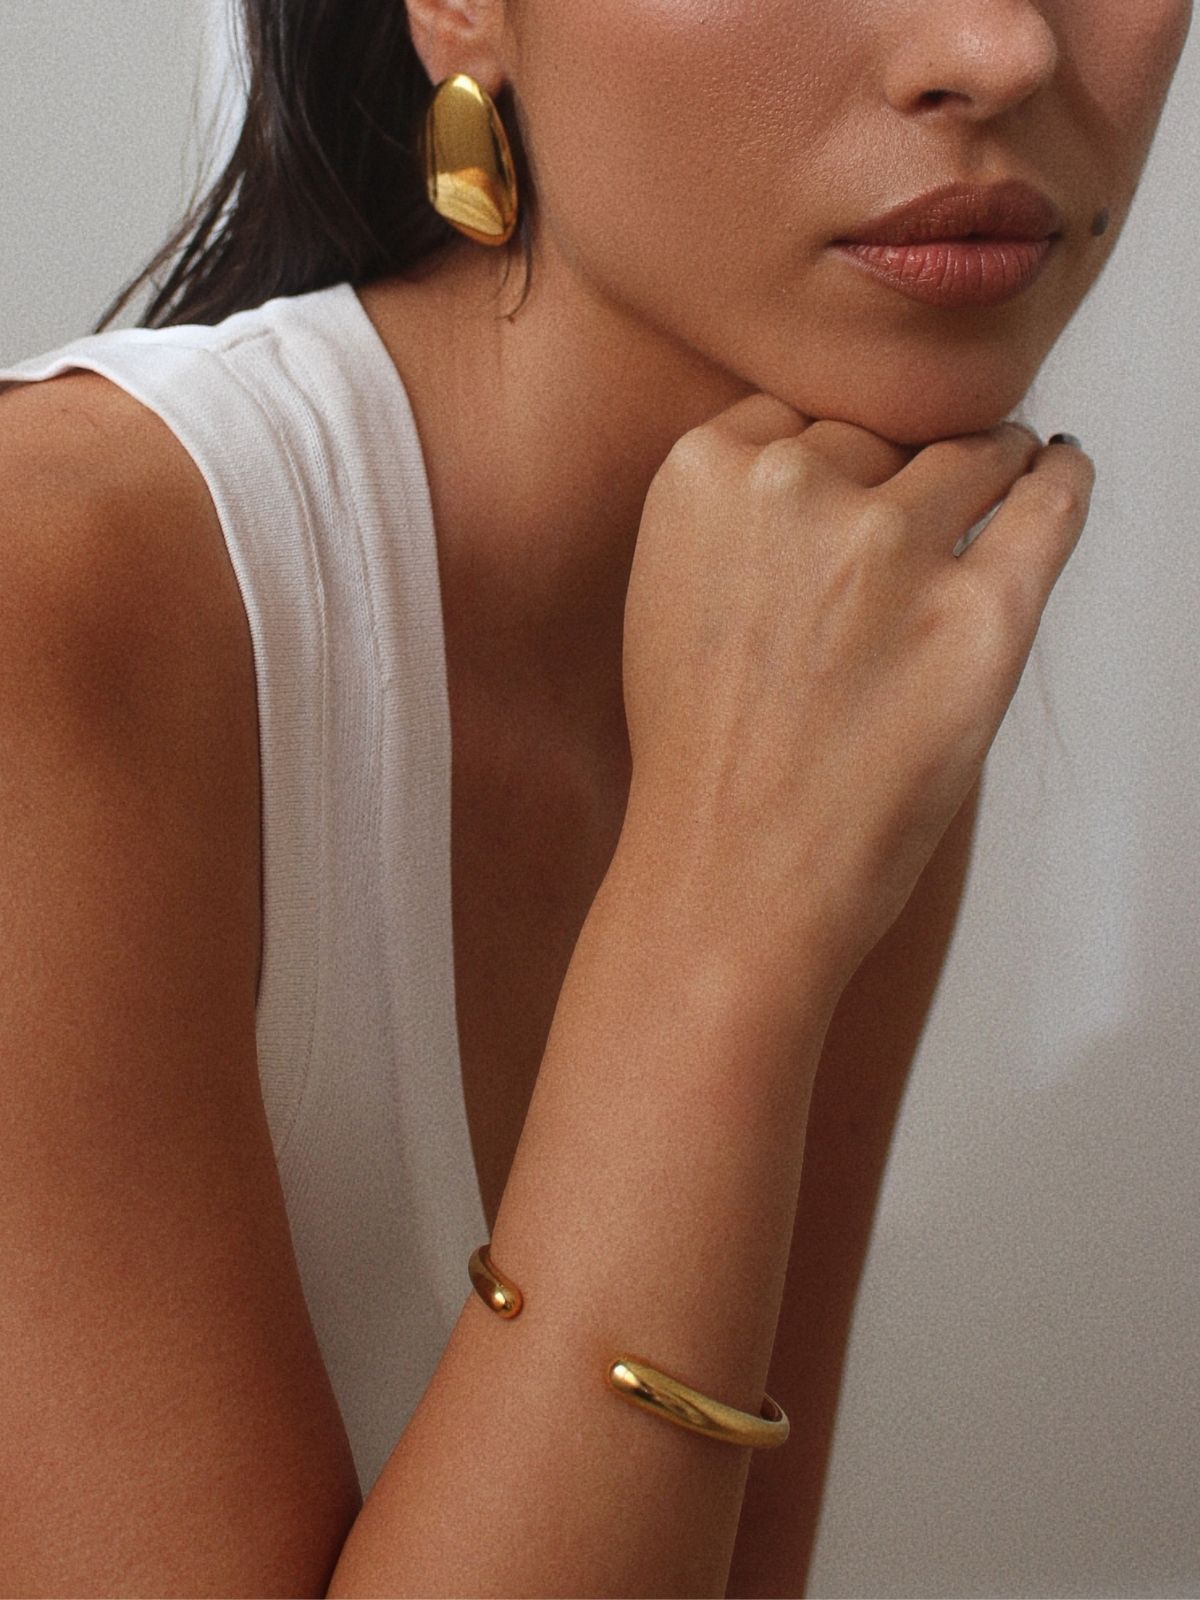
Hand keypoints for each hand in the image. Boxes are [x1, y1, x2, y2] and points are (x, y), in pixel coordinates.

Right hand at [619, 395, 1093, 993]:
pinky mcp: (983, 615)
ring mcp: (892, 551)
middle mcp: (793, 490)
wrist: (732, 878)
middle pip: (879, 434)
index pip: (797, 416)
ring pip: (967, 452)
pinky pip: (1050, 505)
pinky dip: (1062, 482)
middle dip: (894, 473)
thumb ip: (737, 514)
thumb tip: (841, 458)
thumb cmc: (703, 754)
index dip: (830, 457)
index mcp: (700, 474)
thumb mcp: (674, 593)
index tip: (852, 486)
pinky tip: (1061, 472)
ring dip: (988, 463)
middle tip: (905, 531)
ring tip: (1004, 476)